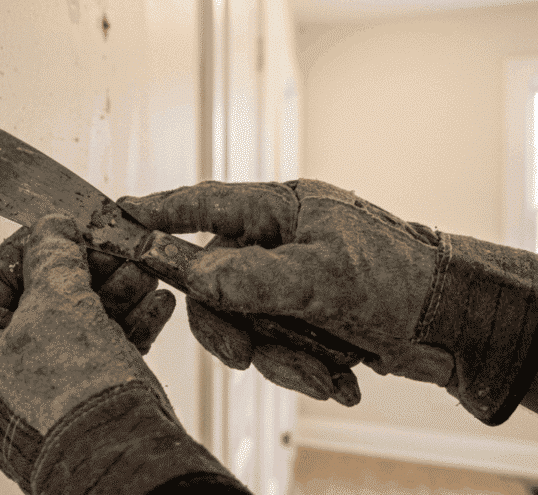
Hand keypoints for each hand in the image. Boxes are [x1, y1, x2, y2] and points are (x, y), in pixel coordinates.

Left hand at [0, 215, 197, 492]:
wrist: (124, 462)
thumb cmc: (72, 397)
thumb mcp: (57, 304)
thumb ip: (52, 257)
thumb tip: (51, 229)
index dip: (25, 247)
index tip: (57, 226)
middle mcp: (2, 379)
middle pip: (39, 302)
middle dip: (84, 269)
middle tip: (112, 246)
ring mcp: (45, 394)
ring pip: (77, 324)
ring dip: (114, 292)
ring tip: (143, 270)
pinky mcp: (85, 405)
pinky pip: (102, 352)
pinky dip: (129, 325)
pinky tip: (155, 304)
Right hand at [120, 179, 455, 403]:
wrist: (458, 326)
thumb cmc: (402, 279)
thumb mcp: (323, 276)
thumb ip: (252, 277)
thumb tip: (196, 276)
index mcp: (284, 210)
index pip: (209, 204)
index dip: (162, 210)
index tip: (121, 213)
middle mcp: (281, 243)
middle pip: (216, 281)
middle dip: (232, 326)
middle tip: (244, 355)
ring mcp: (291, 283)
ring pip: (244, 323)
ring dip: (279, 357)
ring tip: (322, 371)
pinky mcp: (305, 319)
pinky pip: (273, 346)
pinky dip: (301, 367)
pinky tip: (338, 375)